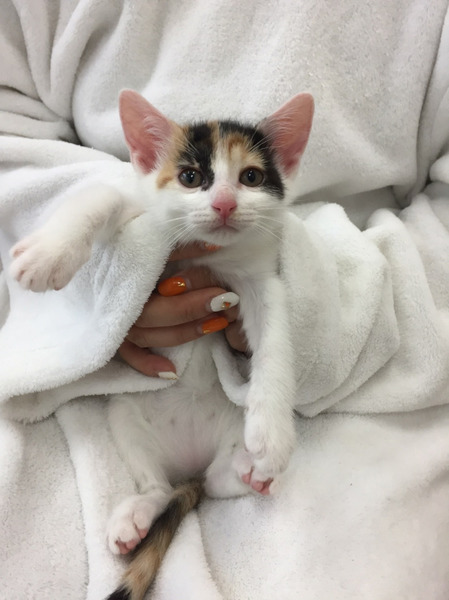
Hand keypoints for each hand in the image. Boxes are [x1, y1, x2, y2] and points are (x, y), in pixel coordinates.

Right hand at [118, 243, 247, 376]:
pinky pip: (129, 355)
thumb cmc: (127, 244)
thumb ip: (176, 242)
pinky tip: (171, 371)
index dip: (184, 272)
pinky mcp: (113, 336)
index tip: (216, 263)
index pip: (152, 275)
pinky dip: (147, 364)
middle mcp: (114, 299)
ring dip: (185, 332)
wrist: (90, 255)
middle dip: (192, 308)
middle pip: (153, 313)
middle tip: (224, 297)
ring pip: (148, 335)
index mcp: (121, 271)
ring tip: (220, 321)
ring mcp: (113, 321)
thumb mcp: (149, 235)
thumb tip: (214, 244)